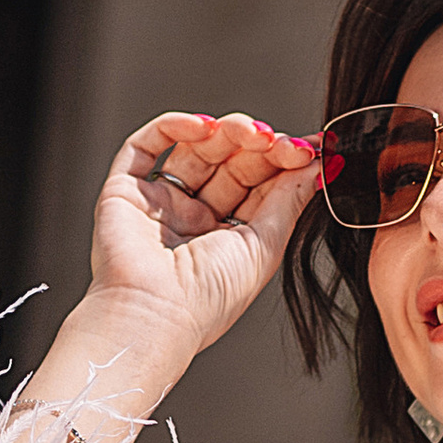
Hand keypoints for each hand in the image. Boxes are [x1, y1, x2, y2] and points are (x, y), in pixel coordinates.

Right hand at [86, 109, 322, 367]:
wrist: (154, 316)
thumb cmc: (207, 299)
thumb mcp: (265, 245)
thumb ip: (289, 200)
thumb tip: (316, 166)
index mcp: (227, 236)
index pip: (258, 183)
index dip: (282, 161)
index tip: (310, 148)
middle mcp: (194, 218)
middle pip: (230, 161)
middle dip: (258, 145)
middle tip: (280, 141)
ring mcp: (160, 202)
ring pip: (196, 148)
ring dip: (225, 132)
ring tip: (249, 133)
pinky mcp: (125, 190)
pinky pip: (147, 145)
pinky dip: (175, 126)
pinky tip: (205, 127)